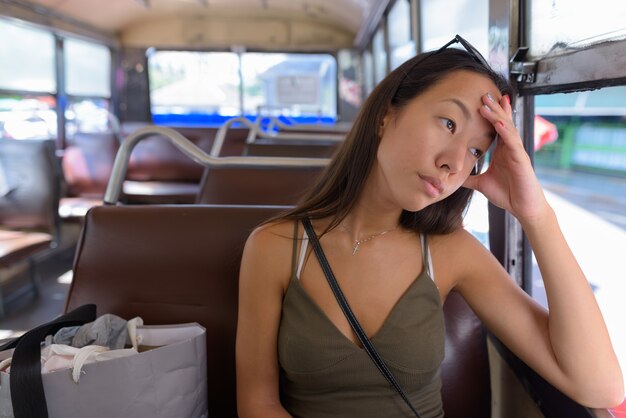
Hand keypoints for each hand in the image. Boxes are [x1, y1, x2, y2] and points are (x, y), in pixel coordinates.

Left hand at [463, 94, 549, 223]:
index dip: (490, 114)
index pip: (495, 128)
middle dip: (493, 108)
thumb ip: (469, 178)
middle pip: (501, 122)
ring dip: (497, 115)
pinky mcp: (522, 160)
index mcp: (502, 151)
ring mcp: (517, 152)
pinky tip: (499, 122)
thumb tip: (452, 177)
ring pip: (507, 128)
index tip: (481, 101)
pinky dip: (506, 131)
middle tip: (484, 93)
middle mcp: (510, 148)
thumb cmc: (507, 194)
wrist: (523, 209)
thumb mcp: (481, 184)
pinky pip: (513, 142)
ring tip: (487, 103)